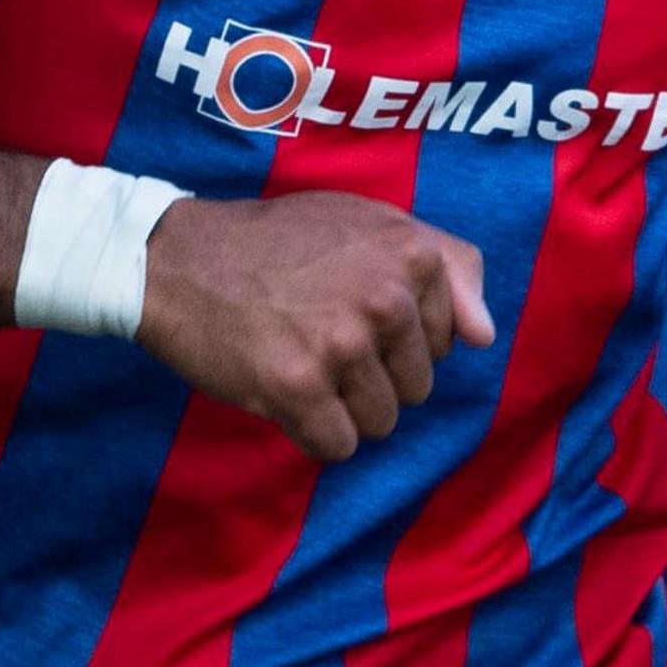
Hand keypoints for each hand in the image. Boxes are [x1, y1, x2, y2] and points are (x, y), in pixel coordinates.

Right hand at [135, 191, 495, 460]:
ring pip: (380, 422)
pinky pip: (337, 445)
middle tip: (319, 336)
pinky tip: (283, 389)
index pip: (445, 342)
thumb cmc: (279, 242)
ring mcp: (342, 344)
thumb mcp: (370, 221)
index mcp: (412, 255)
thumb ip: (446, 266)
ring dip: (342, 407)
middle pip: (415, 389)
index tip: (353, 311)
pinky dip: (312, 432)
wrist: (181, 258)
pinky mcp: (298, 387)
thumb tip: (484, 336)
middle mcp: (386, 299)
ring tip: (301, 360)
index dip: (399, 339)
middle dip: (372, 376)